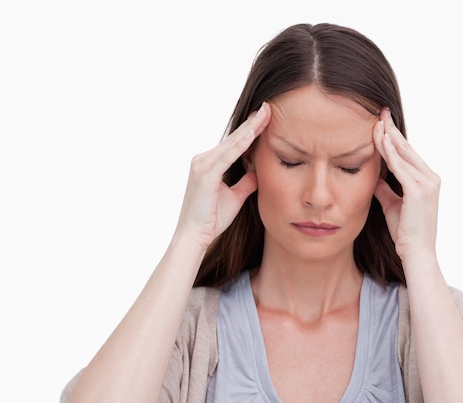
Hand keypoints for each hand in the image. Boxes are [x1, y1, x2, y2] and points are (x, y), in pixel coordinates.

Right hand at [174, 102, 270, 249]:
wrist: (194, 236)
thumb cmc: (211, 219)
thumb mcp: (235, 197)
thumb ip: (246, 182)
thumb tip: (259, 171)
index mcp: (210, 164)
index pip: (235, 143)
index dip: (251, 129)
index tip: (267, 116)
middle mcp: (204, 160)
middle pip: (234, 138)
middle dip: (252, 122)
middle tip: (269, 107)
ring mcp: (203, 165)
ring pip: (232, 143)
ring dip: (250, 128)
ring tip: (265, 113)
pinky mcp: (205, 174)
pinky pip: (227, 155)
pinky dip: (241, 144)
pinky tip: (253, 133)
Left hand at [373, 108, 440, 261]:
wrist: (416, 252)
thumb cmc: (405, 232)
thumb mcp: (392, 205)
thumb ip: (385, 190)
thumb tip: (375, 178)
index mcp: (426, 180)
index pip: (408, 153)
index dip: (394, 138)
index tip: (382, 123)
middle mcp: (430, 178)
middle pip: (407, 148)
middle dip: (392, 130)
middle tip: (380, 113)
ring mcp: (426, 184)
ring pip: (403, 154)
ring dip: (388, 138)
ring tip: (376, 122)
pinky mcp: (418, 191)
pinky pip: (400, 167)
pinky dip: (389, 153)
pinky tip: (379, 142)